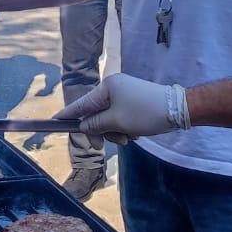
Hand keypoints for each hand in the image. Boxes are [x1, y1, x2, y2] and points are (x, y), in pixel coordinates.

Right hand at [56, 73, 188, 139]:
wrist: (179, 109)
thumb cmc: (145, 113)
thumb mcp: (117, 121)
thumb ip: (95, 124)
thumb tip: (82, 125)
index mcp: (107, 87)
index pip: (81, 103)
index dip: (68, 114)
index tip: (53, 121)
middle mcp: (114, 87)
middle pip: (96, 113)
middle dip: (101, 130)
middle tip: (105, 145)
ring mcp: (125, 93)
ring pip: (109, 118)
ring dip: (115, 131)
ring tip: (129, 137)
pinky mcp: (134, 101)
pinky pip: (121, 116)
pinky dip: (125, 127)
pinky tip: (136, 133)